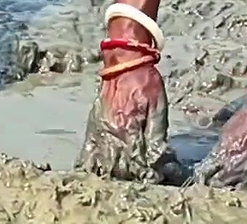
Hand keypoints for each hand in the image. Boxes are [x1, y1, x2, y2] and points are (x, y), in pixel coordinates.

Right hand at [78, 52, 174, 181]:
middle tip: (137, 185)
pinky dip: (91, 166)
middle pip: (117, 167)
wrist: (123, 62)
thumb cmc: (146, 83)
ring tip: (117, 185)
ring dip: (110, 176)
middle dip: (128, 179)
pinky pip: (88, 152)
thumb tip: (158, 160)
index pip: (136, 163)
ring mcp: (99, 131)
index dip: (144, 175)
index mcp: (128, 129)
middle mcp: (111, 133)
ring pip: (101, 163)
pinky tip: (94, 175)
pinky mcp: (92, 127)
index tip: (151, 180)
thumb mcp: (158, 108)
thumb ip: (157, 136)